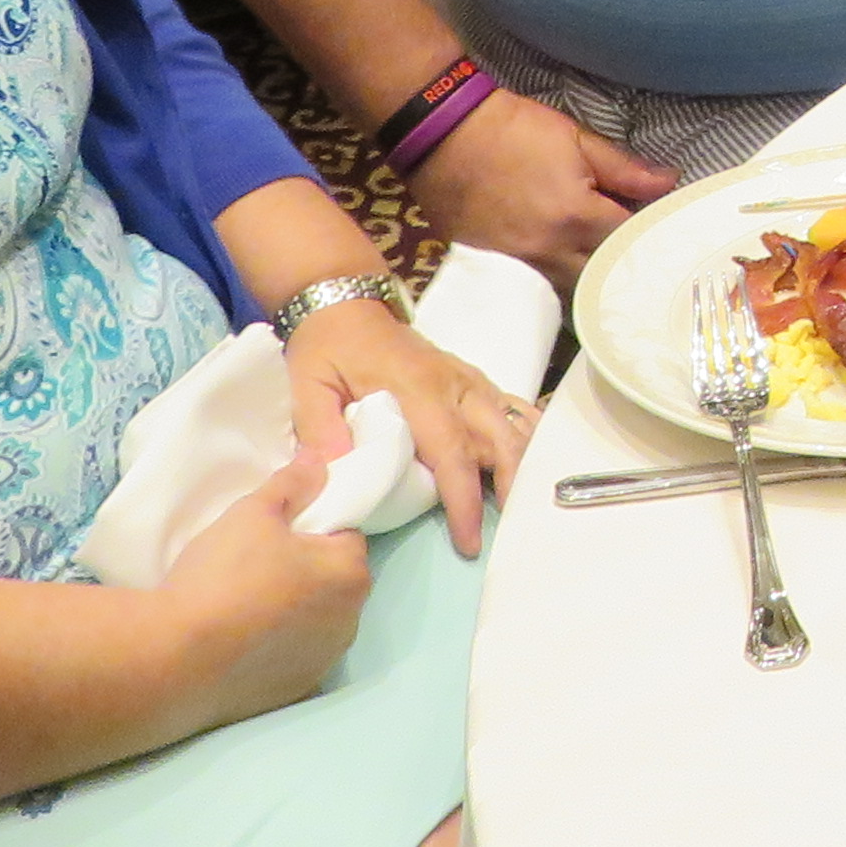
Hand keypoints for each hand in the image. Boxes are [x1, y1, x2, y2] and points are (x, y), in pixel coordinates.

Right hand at [154, 442, 373, 735]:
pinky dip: (276, 645)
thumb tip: (319, 461)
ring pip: (315, 620)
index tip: (281, 525)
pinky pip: (293, 655)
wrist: (177, 657)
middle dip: (307, 567)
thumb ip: (292, 483)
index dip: (315, 522)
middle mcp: (350, 621)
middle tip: (258, 559)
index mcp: (351, 574)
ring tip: (246, 600)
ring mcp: (324, 661)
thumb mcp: (253, 513)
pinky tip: (243, 637)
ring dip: (294, 609)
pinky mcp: (296, 690)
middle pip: (333, 579)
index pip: (346, 532)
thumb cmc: (223, 575)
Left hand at [283, 280, 535, 555]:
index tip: (470, 541)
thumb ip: (320, 427)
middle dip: (510, 485)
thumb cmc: (327, 348)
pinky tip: (537, 460)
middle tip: (512, 530)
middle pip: (497, 439)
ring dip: (524, 464)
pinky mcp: (472, 379)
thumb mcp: (308, 383)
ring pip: (512, 424)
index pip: (450, 450)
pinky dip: (528, 432)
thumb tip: (338, 473)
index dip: (463, 499)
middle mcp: (453, 384)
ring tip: (527, 506)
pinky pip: (511, 405)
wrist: (346, 305)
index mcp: (416, 389)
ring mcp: (467, 379)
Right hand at [412, 82, 674, 286]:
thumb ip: (624, 168)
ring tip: (605, 272)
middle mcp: (549, 250)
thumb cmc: (513, 130)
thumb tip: (669, 182)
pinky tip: (565, 275)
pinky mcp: (491, 268)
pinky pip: (534, 289)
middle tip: (639, 260)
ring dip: (588, 282)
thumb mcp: (575, 138)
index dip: (649, 237)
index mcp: (576, 216)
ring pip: (568, 290)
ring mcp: (517, 265)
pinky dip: (554, 284)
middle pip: (600, 277)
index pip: (628, 240)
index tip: (662, 235)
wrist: (443, 133)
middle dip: (621, 268)